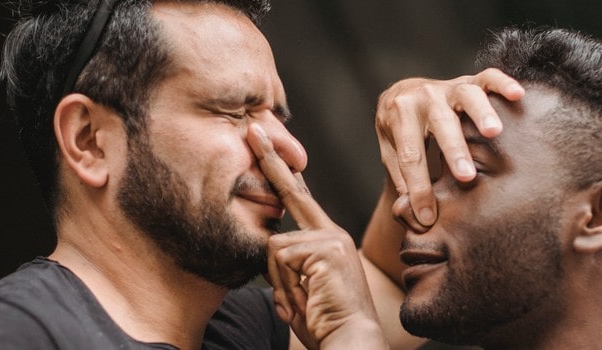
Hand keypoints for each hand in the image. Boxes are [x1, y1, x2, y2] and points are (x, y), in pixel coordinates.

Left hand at [247, 124, 387, 349]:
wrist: (349, 341)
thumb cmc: (326, 324)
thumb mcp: (299, 291)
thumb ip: (285, 268)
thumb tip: (268, 248)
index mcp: (328, 242)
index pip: (300, 201)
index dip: (283, 174)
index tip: (269, 147)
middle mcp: (332, 233)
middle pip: (292, 192)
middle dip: (269, 159)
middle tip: (251, 129)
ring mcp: (331, 238)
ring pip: (275, 244)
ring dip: (278, 278)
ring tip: (302, 299)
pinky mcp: (326, 247)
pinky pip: (280, 255)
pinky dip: (283, 281)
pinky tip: (305, 295)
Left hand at [375, 68, 523, 225]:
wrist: (403, 93)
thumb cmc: (400, 131)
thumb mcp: (392, 152)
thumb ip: (404, 178)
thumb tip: (418, 217)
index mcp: (399, 115)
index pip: (410, 155)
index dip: (418, 188)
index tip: (428, 217)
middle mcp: (424, 97)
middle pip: (440, 123)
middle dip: (454, 150)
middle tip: (467, 177)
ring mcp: (448, 87)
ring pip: (467, 95)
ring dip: (481, 112)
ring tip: (495, 132)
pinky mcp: (469, 80)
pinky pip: (488, 77)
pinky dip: (503, 84)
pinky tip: (518, 95)